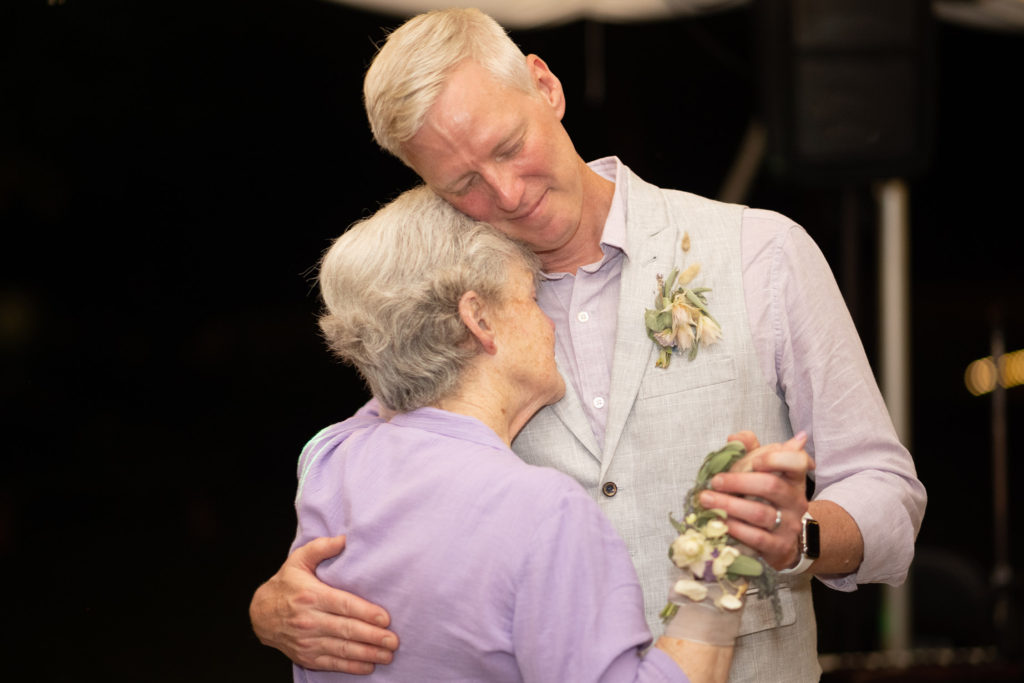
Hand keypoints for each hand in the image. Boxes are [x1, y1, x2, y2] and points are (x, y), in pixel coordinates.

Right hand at [249, 535, 398, 672]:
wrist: (261, 614)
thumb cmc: (286, 584)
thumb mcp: (299, 560)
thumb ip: (322, 547)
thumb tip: (345, 538)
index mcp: (310, 596)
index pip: (343, 605)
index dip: (365, 612)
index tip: (385, 618)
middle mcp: (309, 620)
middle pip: (346, 629)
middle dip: (372, 637)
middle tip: (393, 640)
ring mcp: (307, 641)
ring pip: (342, 649)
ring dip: (367, 654)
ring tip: (388, 655)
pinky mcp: (306, 656)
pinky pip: (332, 663)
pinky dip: (352, 666)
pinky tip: (369, 666)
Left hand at [697, 432, 813, 570]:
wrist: (783, 538)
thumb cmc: (765, 497)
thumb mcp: (760, 471)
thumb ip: (749, 450)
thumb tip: (734, 438)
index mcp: (794, 477)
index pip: (796, 461)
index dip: (775, 458)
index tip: (753, 461)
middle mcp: (796, 500)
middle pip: (770, 486)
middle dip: (738, 482)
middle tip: (715, 481)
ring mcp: (789, 525)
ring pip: (760, 513)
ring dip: (729, 506)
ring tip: (706, 500)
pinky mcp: (779, 546)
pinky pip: (756, 538)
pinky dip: (735, 529)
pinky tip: (719, 522)